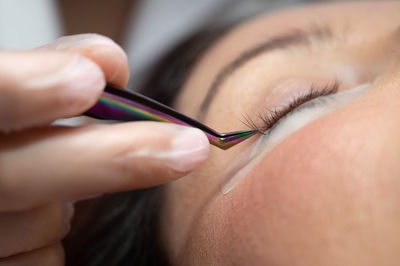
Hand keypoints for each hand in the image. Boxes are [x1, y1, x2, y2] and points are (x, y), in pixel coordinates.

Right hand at [0, 34, 208, 264]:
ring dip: (65, 201)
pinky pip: (44, 259)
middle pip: (21, 175)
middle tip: (189, 148)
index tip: (91, 81)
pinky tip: (34, 219)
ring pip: (45, 222)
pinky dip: (52, 238)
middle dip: (111, 158)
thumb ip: (47, 72)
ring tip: (50, 187)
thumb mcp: (7, 95)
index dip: (25, 89)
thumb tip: (109, 62)